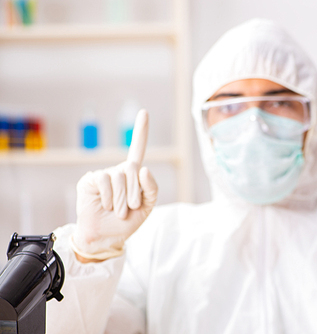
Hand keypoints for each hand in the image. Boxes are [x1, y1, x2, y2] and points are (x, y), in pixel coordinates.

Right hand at [71, 109, 157, 260]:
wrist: (107, 237)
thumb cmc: (127, 221)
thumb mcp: (147, 206)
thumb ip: (151, 188)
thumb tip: (144, 168)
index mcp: (133, 175)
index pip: (137, 149)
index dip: (140, 131)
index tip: (143, 112)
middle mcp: (118, 171)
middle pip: (133, 169)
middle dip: (134, 193)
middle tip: (129, 207)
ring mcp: (104, 175)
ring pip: (120, 176)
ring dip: (122, 199)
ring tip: (118, 210)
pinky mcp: (90, 180)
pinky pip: (105, 180)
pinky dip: (109, 197)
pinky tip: (105, 205)